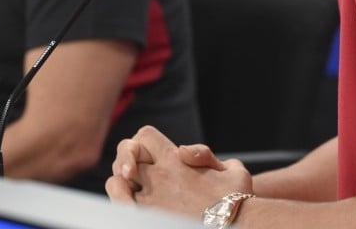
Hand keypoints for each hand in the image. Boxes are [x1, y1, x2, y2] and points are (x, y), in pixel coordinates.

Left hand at [105, 125, 251, 216]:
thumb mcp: (232, 170)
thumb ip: (206, 155)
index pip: (145, 135)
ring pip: (116, 182)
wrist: (239, 225)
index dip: (143, 141)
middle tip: (135, 172)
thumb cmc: (237, 201)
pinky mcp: (149, 219)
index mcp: (176, 160)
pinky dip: (118, 202)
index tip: (150, 154)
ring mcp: (151, 201)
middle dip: (128, 159)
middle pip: (126, 155)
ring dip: (120, 182)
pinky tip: (126, 204)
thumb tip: (183, 151)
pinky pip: (120, 206)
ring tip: (130, 189)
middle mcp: (159, 177)